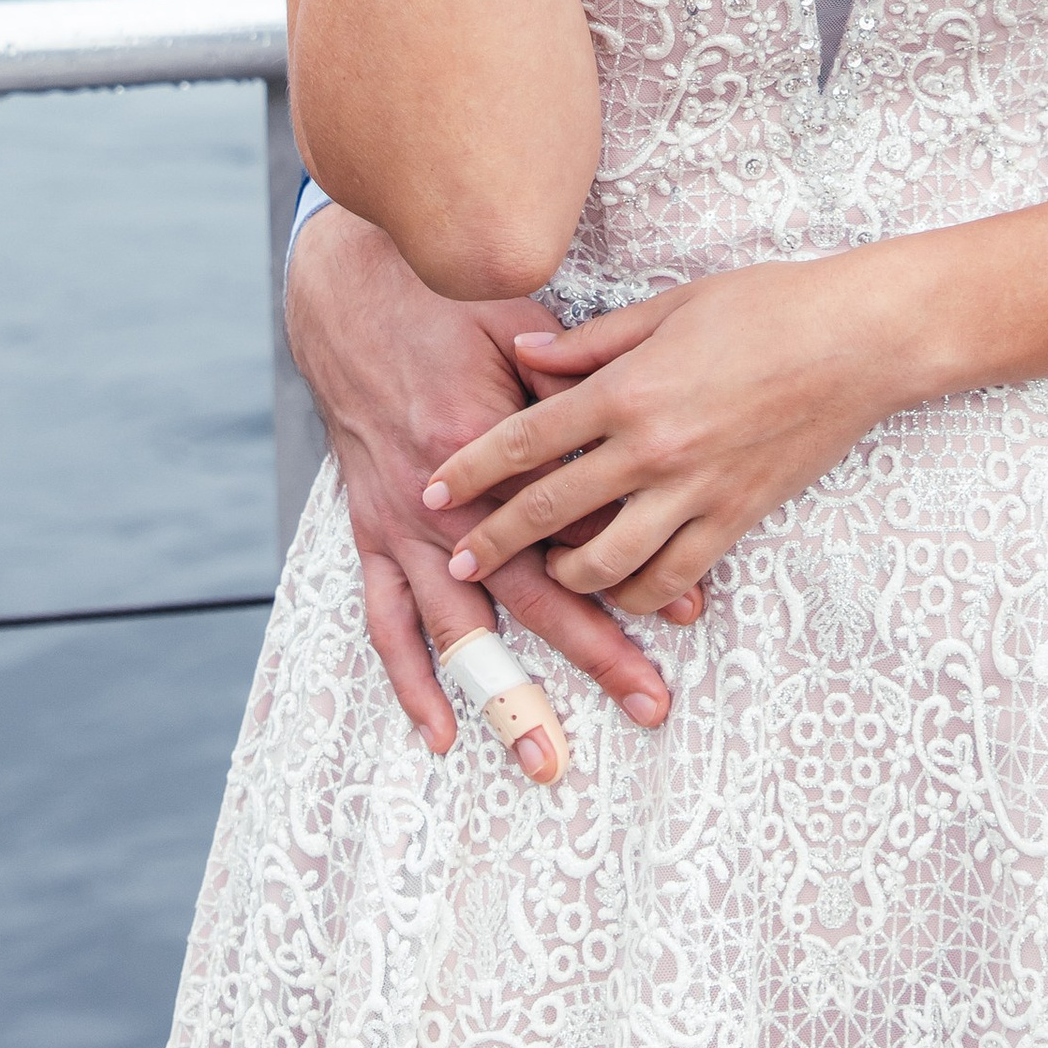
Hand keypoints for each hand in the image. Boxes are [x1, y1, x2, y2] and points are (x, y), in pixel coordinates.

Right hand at [285, 209, 700, 767]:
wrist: (354, 291)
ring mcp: (402, 524)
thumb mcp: (522, 326)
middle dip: (594, 653)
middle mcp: (444, 499)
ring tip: (546, 756)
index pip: (574, 522)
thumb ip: (574, 383)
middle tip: (650, 704)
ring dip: (504, 696)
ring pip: (460, 627)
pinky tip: (443, 734)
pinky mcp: (371, 533)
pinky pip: (386, 621)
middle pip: (529, 592)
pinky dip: (411, 681)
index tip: (692, 612)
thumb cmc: (451, 304)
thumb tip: (640, 429)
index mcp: (489, 442)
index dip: (633, 569)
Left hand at [423, 252, 921, 614]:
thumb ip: (592, 341)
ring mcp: (697, 491)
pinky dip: (637, 592)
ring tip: (545, 576)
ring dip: (564, 577)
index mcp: (629, 389)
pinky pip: (671, 577)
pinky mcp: (737, 518)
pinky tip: (620, 588)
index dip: (471, 469)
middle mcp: (653, 449)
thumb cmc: (768, 305)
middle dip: (494, 540)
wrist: (860, 340)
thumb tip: (524, 352)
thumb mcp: (672, 305)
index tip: (431, 492)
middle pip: (550, 509)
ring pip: (607, 563)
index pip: (526, 438)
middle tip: (458, 560)